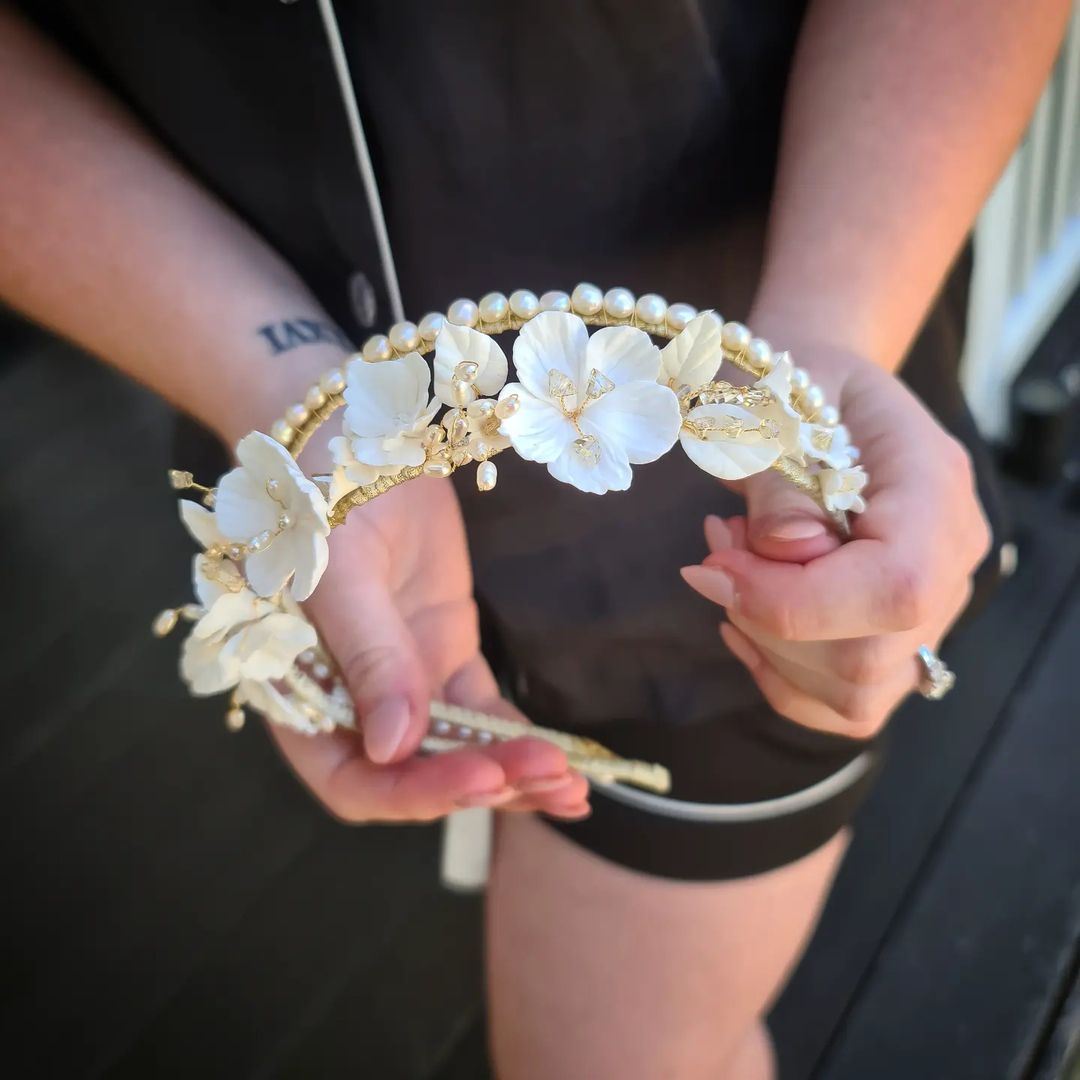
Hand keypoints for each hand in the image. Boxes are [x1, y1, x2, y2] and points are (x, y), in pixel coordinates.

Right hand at [268, 475, 590, 821]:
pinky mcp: (445, 650)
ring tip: (572, 788)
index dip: (414, 793)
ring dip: (513, 771)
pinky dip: (521, 736)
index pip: (354, 780)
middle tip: (551, 779)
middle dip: (483, 782)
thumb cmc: (325, 491)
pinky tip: (568, 761)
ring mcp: (405, 677)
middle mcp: (353, 699)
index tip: (481, 777)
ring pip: (458, 747)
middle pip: (418, 772)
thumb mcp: (340, 572)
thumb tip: (392, 750)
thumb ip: (368, 659)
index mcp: (305, 692)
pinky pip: (484, 710)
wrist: (360, 427)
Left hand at [681, 349, 990, 737]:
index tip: (710, 566)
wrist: (826, 393)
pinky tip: (742, 619)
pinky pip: (846, 704)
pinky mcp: (900, 642)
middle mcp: (953, 559)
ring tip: (732, 564)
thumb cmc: (800, 386)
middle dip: (764, 618)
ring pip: (855, 694)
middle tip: (716, 547)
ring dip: (766, 645)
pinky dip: (780, 676)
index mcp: (937, 487)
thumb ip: (781, 478)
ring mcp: (935, 609)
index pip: (892, 586)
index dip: (788, 599)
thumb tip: (784, 552)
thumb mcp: (777, 404)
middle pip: (869, 656)